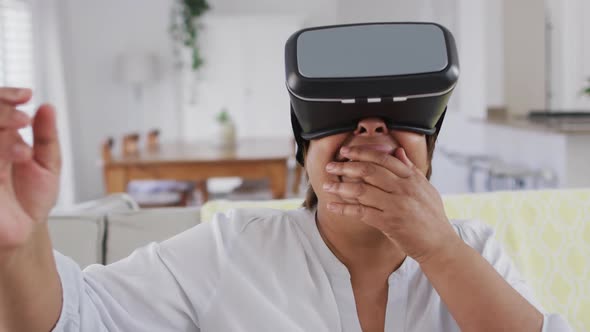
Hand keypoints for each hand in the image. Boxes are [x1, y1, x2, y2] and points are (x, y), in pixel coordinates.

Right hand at [0, 87, 60, 259]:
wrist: (25, 231)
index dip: (5, 96)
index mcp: (1, 138)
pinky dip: (1, 152)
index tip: (26, 95)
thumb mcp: (48, 164)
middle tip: (23, 120)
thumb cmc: (31, 198)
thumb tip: (48, 108)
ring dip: (1, 133)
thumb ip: (46, 136)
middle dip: (1, 112)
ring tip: (24, 149)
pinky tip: (18, 156)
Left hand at [322, 146, 460, 263]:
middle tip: (331, 166)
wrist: (440, 244)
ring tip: (327, 186)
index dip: (362, 153)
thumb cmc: (432, 216)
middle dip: (346, 166)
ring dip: (341, 187)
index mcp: (412, 178)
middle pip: (369, 171)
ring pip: (362, 190)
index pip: (383, 158)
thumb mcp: (426, 188)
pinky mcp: (388, 223)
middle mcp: (403, 189)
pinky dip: (344, 209)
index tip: (346, 152)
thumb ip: (410, 169)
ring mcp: (395, 206)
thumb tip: (397, 151)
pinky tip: (332, 207)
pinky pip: (361, 212)